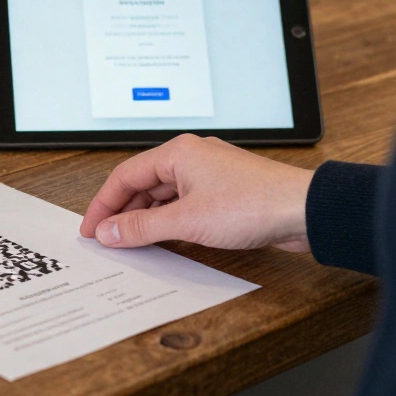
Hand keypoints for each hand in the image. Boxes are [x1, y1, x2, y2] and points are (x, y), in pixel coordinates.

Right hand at [78, 134, 314, 251]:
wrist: (303, 211)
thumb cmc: (253, 204)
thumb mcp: (186, 221)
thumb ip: (141, 228)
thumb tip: (109, 232)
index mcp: (177, 152)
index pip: (125, 176)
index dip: (103, 204)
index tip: (91, 228)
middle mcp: (191, 157)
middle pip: (143, 184)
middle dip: (122, 212)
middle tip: (106, 238)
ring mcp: (209, 174)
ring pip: (164, 195)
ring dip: (145, 218)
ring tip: (130, 243)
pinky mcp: (224, 192)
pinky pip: (184, 204)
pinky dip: (168, 221)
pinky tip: (164, 239)